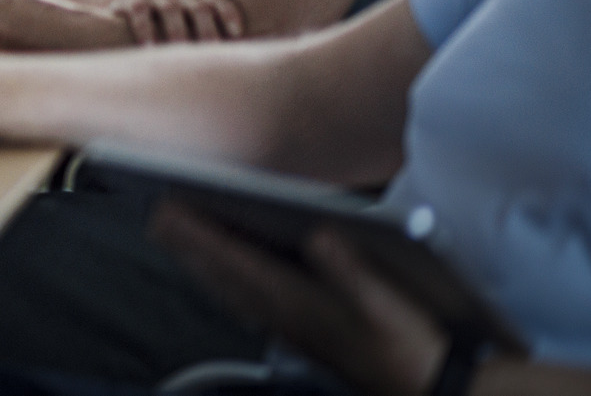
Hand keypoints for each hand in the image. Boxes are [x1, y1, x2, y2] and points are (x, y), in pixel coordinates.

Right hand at [113, 0, 245, 44]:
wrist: (108, 23)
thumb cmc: (156, 41)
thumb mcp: (181, 43)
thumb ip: (202, 51)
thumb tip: (234, 78)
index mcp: (194, 6)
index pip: (218, 0)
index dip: (229, 14)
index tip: (238, 35)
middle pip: (199, 7)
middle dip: (207, 29)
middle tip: (212, 51)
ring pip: (171, 7)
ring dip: (178, 29)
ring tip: (180, 50)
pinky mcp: (128, 2)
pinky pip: (139, 10)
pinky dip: (145, 28)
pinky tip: (148, 47)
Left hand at [150, 203, 446, 395]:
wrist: (434, 392)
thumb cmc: (416, 349)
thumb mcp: (392, 307)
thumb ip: (354, 271)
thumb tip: (322, 237)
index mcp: (302, 305)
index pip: (237, 263)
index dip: (200, 237)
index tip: (166, 212)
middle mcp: (289, 319)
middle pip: (225, 277)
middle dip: (190, 247)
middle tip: (157, 218)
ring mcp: (295, 330)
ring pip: (235, 293)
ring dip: (206, 266)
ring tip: (180, 241)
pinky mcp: (307, 336)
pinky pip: (252, 304)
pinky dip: (231, 284)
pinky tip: (228, 277)